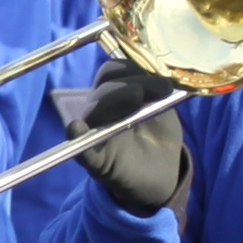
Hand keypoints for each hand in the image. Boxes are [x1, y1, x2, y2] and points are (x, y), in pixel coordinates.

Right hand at [76, 62, 186, 215]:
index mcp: (116, 93)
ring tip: (137, 96)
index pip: (113, 71)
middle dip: (129, 83)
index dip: (134, 68)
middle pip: (104, 87)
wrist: (160, 174)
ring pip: (94, 111)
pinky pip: (82, 148)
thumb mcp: (164, 108)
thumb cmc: (158, 136)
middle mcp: (101, 110)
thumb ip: (159, 90)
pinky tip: (76, 128)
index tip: (166, 79)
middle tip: (161, 88)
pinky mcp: (95, 161)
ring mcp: (96, 134)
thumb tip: (163, 71)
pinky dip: (77, 137)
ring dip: (112, 100)